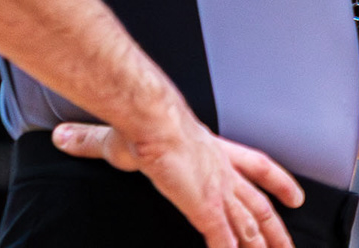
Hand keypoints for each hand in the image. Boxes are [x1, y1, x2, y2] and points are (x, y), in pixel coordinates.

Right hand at [52, 110, 303, 247]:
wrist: (153, 123)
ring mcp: (217, 193)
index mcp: (216, 153)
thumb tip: (64, 137)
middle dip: (277, 230)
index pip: (258, 168)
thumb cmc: (143, 125)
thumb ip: (92, 141)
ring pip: (249, 227)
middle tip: (290, 247)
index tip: (295, 197)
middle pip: (261, 205)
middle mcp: (223, 174)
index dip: (279, 183)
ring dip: (262, 247)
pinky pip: (223, 241)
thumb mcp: (119, 137)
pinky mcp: (206, 209)